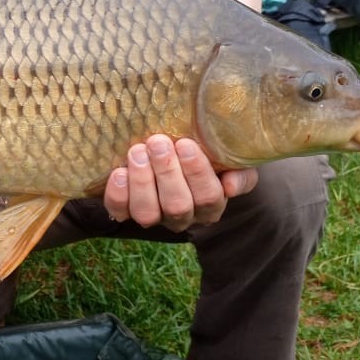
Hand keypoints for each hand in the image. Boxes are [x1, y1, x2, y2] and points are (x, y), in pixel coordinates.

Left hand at [103, 136, 257, 232]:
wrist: (180, 149)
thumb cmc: (209, 153)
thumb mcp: (233, 159)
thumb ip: (241, 172)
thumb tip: (230, 187)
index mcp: (211, 205)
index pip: (209, 197)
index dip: (197, 172)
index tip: (185, 143)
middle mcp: (183, 216)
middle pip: (178, 206)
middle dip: (167, 172)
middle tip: (159, 142)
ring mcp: (154, 215)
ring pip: (147, 213)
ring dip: (142, 182)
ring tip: (138, 152)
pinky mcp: (127, 210)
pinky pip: (120, 211)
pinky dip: (118, 194)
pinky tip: (119, 171)